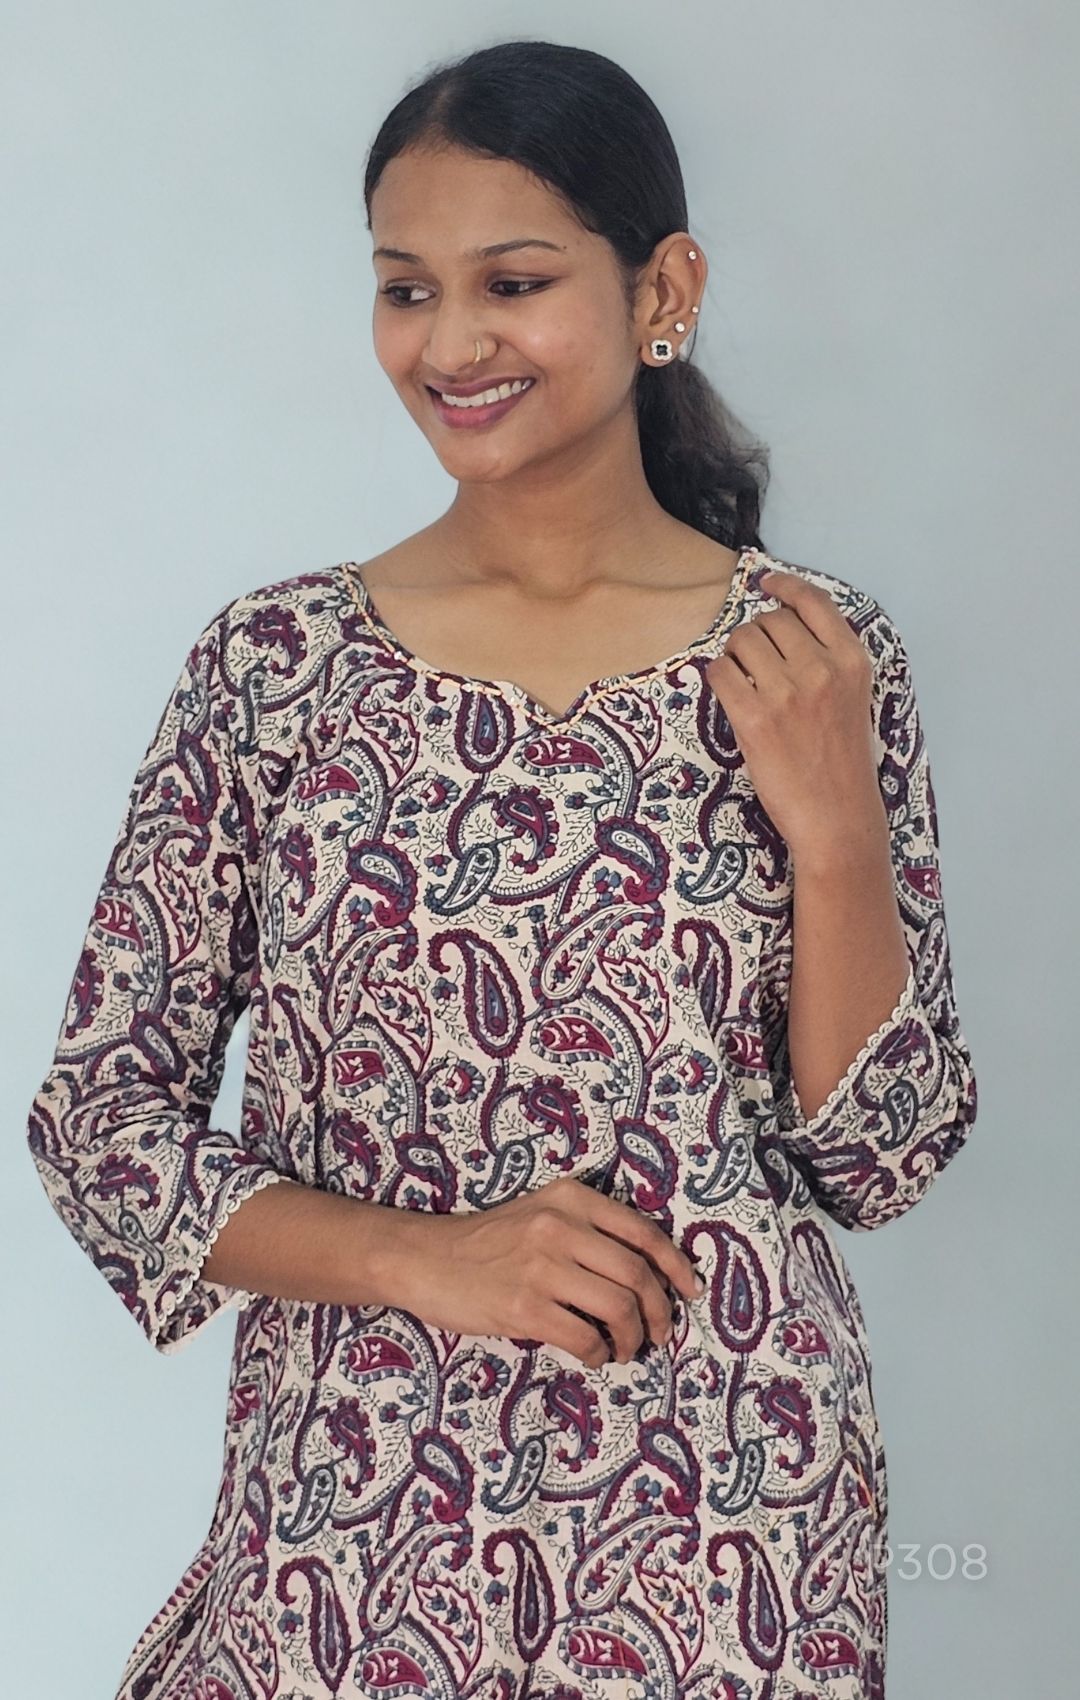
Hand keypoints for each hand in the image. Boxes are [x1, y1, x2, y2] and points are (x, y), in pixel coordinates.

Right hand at [401, 1176, 705, 1368]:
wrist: (425, 1258)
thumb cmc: (486, 1241)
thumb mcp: (539, 1211)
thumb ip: (586, 1228)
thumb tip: (644, 1273)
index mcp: (570, 1199)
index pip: (643, 1232)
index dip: (675, 1267)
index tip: (689, 1292)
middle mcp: (560, 1226)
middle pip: (637, 1274)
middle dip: (659, 1311)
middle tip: (660, 1334)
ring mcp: (541, 1267)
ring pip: (618, 1307)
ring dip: (632, 1338)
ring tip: (625, 1349)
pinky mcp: (523, 1307)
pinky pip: (584, 1337)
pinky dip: (599, 1354)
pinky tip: (593, 1356)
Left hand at [703, 567, 885, 857]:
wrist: (836, 818)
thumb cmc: (843, 764)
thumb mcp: (854, 700)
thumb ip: (829, 661)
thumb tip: (784, 627)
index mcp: (852, 662)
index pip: (814, 602)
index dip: (785, 585)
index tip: (766, 583)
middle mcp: (821, 670)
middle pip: (771, 621)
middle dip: (756, 634)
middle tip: (754, 661)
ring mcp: (787, 694)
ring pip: (742, 640)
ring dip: (735, 653)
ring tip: (743, 679)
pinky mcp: (754, 719)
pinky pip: (720, 672)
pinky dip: (719, 676)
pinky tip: (729, 693)